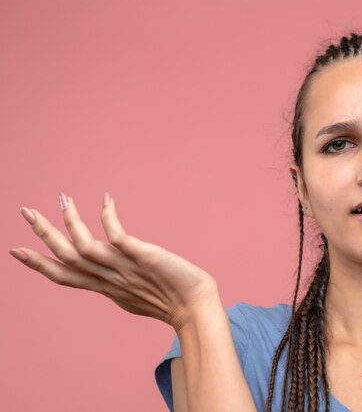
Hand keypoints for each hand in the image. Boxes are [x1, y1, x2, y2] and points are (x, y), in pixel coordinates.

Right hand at [9, 192, 218, 331]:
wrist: (196, 309)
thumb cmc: (171, 301)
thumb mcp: (134, 295)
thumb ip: (117, 284)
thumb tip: (109, 281)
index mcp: (106, 288)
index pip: (65, 276)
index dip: (39, 264)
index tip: (16, 250)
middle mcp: (110, 279)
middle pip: (67, 258)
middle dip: (44, 234)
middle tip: (25, 210)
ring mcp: (126, 268)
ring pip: (85, 247)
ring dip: (71, 222)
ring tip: (63, 198)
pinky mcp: (144, 257)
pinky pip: (119, 237)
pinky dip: (108, 218)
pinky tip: (106, 200)